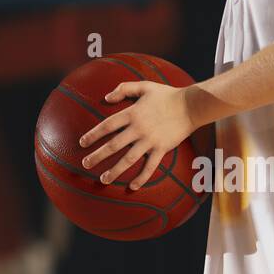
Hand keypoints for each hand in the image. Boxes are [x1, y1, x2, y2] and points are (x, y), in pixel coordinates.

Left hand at [79, 82, 196, 188]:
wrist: (191, 105)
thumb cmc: (166, 95)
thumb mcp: (144, 86)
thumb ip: (124, 88)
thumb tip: (106, 97)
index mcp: (132, 113)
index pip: (107, 126)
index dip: (93, 135)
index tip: (82, 143)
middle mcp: (138, 129)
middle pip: (113, 145)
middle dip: (97, 156)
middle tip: (85, 164)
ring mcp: (150, 140)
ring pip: (129, 159)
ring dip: (115, 170)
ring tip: (103, 179)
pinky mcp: (162, 149)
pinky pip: (150, 166)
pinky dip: (142, 177)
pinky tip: (132, 187)